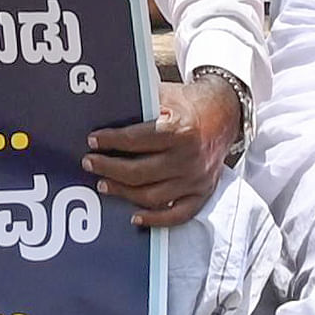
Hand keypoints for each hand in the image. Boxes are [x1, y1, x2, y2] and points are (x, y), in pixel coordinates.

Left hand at [86, 73, 246, 227]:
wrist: (225, 113)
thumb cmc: (189, 103)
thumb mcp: (167, 94)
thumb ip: (141, 103)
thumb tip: (106, 109)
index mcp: (180, 131)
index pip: (136, 140)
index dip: (110, 141)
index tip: (92, 141)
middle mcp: (189, 158)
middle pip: (140, 172)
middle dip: (109, 168)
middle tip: (90, 163)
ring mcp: (196, 180)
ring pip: (153, 196)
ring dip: (123, 193)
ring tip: (103, 184)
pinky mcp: (202, 193)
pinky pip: (177, 215)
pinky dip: (155, 220)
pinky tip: (134, 216)